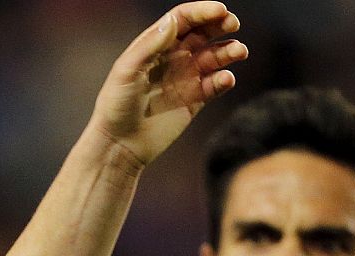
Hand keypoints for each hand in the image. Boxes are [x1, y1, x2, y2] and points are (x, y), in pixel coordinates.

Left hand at [89, 1, 245, 168]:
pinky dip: (225, 79)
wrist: (119, 144)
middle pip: (202, 32)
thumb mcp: (127, 71)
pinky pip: (215, 85)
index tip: (220, 10)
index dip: (202, 11)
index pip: (183, 20)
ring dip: (228, 51)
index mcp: (155, 46)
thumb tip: (173, 21)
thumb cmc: (116, 106)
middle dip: (220, 25)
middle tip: (233, 24)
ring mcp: (185, 78)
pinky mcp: (194, 101)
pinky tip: (226, 79)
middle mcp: (172, 58)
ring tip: (239, 51)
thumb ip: (150, 45)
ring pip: (214, 57)